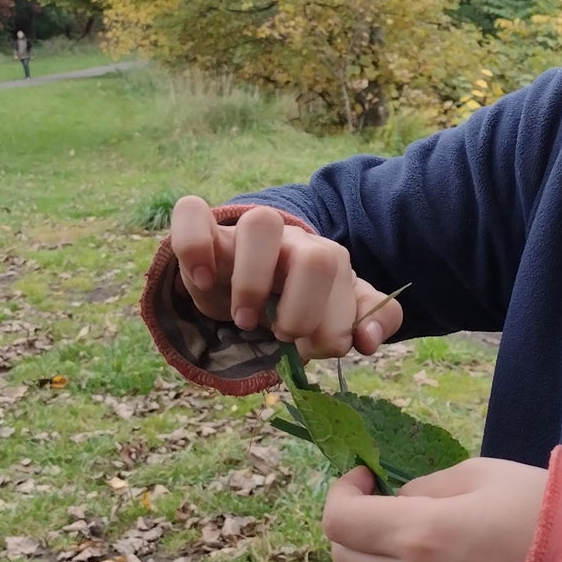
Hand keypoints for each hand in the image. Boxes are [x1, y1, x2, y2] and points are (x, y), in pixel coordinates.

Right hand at [170, 195, 403, 362]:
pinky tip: (203, 281)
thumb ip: (358, 322)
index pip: (349, 283)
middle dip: (304, 310)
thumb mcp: (324, 317)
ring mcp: (246, 231)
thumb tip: (369, 340)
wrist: (236, 285)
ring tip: (243, 320)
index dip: (334, 326)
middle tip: (281, 336)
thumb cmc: (286, 303)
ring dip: (254, 284)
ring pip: (261, 223)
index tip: (312, 350)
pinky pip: (192, 212)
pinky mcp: (203, 229)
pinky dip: (194, 246)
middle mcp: (291, 240)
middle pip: (318, 256)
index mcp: (326, 259)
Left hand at [322, 458, 548, 561]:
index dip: (341, 492)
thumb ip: (427, 486)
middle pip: (344, 557)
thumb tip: (399, 501)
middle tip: (382, 499)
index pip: (339, 522)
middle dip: (352, 524)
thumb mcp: (482, 474)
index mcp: (420, 535)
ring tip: (426, 527)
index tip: (367, 476)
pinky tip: (450, 557)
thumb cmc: (545, 511)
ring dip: (382, 551)